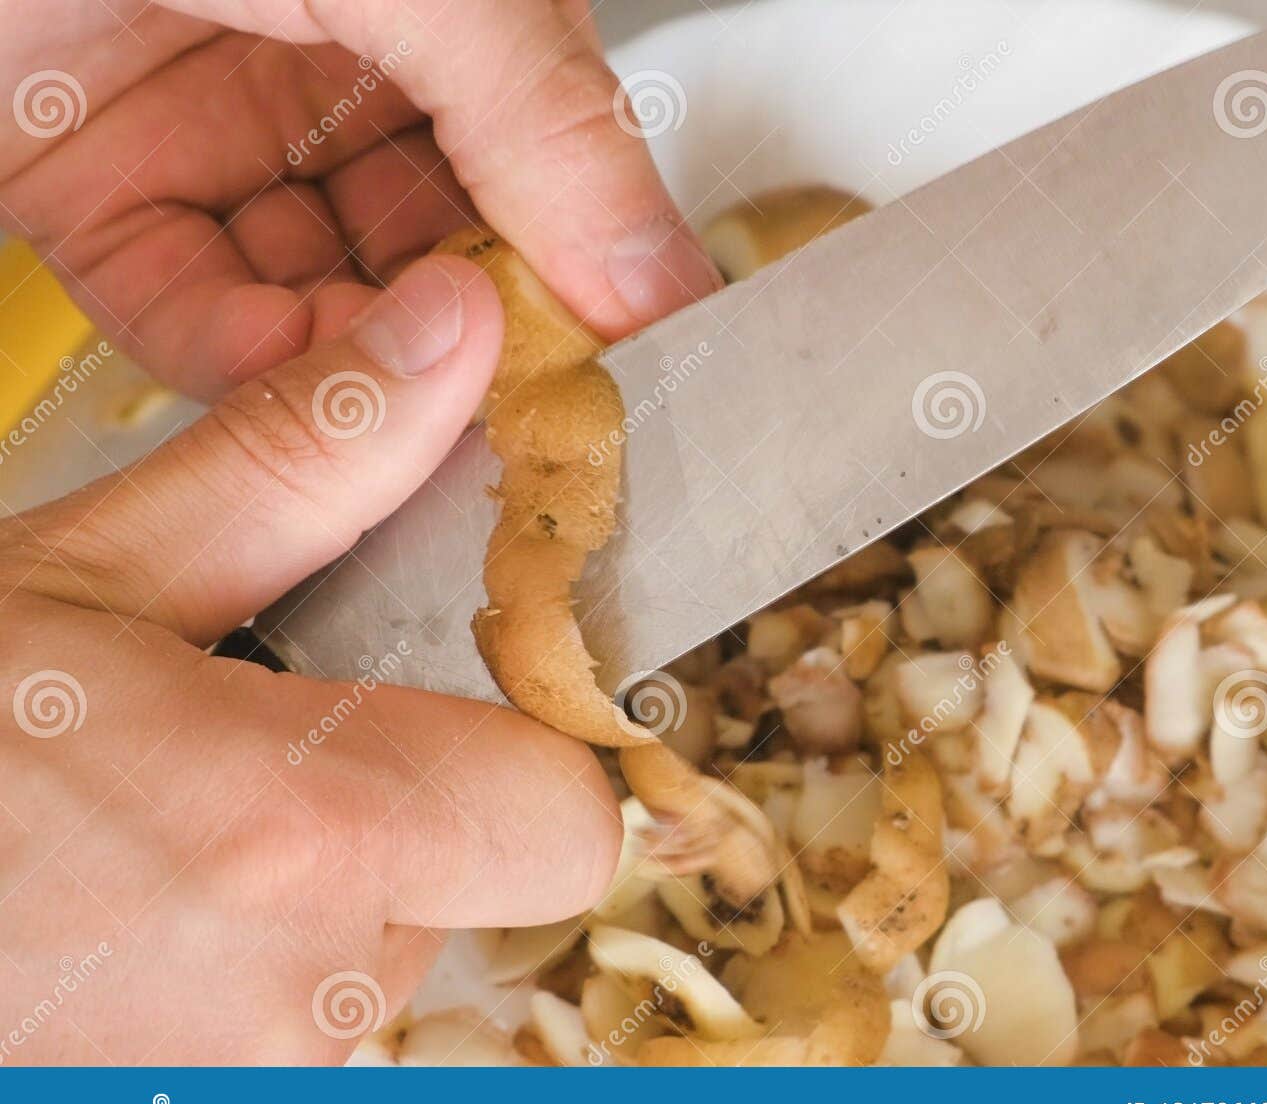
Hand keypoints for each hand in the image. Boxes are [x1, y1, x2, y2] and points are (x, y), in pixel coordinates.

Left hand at [0, 0, 719, 396]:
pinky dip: (239, 355)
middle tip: (507, 401)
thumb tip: (659, 268)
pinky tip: (281, 358)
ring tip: (397, 393)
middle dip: (473, 333)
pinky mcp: (107, 197)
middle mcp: (339, 73)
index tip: (612, 367)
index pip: (551, 169)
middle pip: (443, 250)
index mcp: (448, 12)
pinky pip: (195, 313)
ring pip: (327, 303)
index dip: (585, 270)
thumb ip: (545, 119)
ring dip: (362, 361)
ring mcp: (223, 140)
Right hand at [0, 256, 620, 1063]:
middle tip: (280, 739)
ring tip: (179, 823)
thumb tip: (455, 327)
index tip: (465, 680)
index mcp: (296, 836)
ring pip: (399, 950)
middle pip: (488, 881)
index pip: (569, 818)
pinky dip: (264, 956)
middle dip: (424, 803)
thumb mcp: (89, 571)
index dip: (534, 742)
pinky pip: (314, 1022)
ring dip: (329, 882)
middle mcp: (300, 1000)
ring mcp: (252, 1088)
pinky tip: (150, 896)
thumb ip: (304, 463)